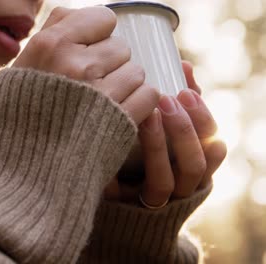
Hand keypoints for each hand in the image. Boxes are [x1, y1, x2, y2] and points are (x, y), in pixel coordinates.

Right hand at [13, 6, 159, 123]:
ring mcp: (99, 94)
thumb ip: (51, 34)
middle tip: (91, 86)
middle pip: (121, 47)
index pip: (103, 18)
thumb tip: (80, 15)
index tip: (89, 52)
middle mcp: (75, 65)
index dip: (99, 36)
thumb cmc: (17, 117)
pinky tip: (117, 116)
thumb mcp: (20, 67)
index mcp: (50, 45)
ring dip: (124, 86)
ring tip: (102, 104)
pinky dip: (138, 105)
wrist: (19, 168)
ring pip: (136, 71)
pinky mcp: (118, 121)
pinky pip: (148, 95)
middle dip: (110, 65)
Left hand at [105, 61, 226, 206]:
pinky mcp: (125, 208)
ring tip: (146, 116)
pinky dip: (118, 173)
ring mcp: (154, 201)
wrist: (114, 196)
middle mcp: (180, 186)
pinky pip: (124, 194)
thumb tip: (182, 67)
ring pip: (165, 183)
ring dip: (158, 148)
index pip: (211, 143)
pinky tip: (112, 146)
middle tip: (166, 100)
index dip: (201, 117)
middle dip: (183, 131)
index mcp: (193, 164)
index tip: (185, 88)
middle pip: (194, 164)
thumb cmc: (143, 154)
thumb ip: (176, 106)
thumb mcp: (164, 130)